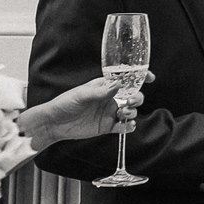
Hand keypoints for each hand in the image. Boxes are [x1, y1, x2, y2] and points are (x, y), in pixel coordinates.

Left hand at [21, 72, 147, 148]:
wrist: (54, 123)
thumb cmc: (65, 103)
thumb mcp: (82, 94)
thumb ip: (101, 91)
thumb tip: (118, 85)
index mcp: (105, 86)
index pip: (126, 79)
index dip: (139, 77)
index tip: (149, 77)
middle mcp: (110, 98)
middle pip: (132, 96)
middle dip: (137, 97)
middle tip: (130, 101)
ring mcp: (109, 112)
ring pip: (130, 111)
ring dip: (132, 112)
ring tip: (123, 114)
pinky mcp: (107, 126)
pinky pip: (123, 126)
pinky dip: (129, 126)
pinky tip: (127, 125)